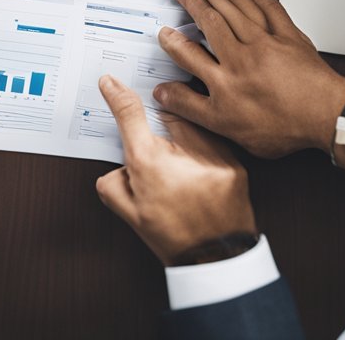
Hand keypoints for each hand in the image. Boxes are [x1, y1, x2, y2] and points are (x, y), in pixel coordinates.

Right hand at [96, 74, 255, 264]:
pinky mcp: (235, 163)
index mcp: (150, 167)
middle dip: (159, 128)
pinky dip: (205, 150)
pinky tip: (201, 173)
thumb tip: (118, 162)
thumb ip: (113, 184)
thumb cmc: (174, 238)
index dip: (118, 96)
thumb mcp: (130, 216)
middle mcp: (182, 155)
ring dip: (184, 136)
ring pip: (191, 126)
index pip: (130, 116)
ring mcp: (213, 157)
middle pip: (165, 116)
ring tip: (183, 169)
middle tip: (160, 155)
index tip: (110, 82)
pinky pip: (214, 141)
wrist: (218, 262)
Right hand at [150, 0, 344, 165]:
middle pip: (211, 20)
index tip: (165, 31)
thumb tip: (165, 95)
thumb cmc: (282, 125)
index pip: (189, 52)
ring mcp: (267, 43)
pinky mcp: (291, 38)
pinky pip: (273, 11)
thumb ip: (190, 107)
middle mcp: (242, 55)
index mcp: (224, 78)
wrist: (325, 117)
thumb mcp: (226, 127)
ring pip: (239, 10)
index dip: (173, 40)